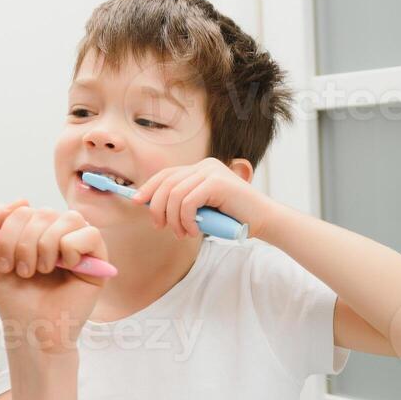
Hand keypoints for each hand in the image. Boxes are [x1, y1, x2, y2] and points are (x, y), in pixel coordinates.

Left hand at [0, 200, 106, 353]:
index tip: (4, 263)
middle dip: (24, 244)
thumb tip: (20, 201)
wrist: (32, 330)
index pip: (21, 209)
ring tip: (43, 271)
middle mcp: (58, 232)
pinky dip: (71, 249)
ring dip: (46, 247)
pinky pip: (88, 234)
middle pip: (41, 212)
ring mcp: (79, 243)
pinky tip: (67, 268)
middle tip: (24, 272)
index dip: (8, 232)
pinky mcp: (98, 257)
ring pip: (65, 219)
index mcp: (34, 230)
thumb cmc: (17, 300)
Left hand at [133, 157, 276, 239]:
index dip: (149, 187)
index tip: (137, 202)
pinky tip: (195, 230)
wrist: (264, 220)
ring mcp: (211, 172)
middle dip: (157, 208)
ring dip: (174, 220)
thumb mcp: (203, 209)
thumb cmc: (234, 218)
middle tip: (161, 227)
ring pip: (174, 196)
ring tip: (183, 234)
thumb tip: (154, 207)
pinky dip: (186, 220)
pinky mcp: (216, 183)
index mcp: (201, 168)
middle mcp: (205, 165)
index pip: (166, 174)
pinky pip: (187, 203)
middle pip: (166, 184)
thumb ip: (184, 203)